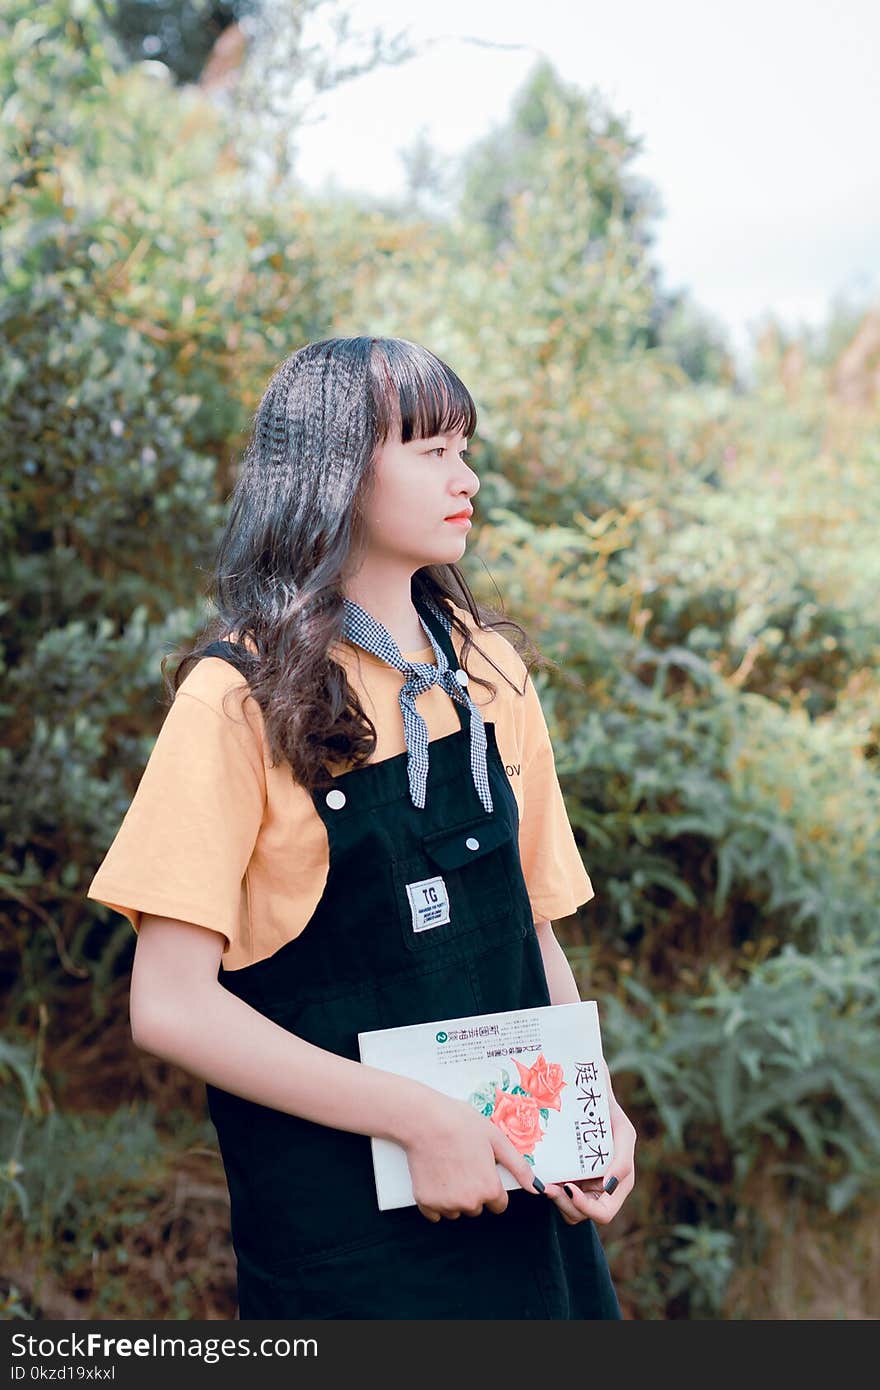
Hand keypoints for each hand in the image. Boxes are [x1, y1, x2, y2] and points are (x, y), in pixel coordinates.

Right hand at [403, 1093, 565, 1222]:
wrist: (424, 1120)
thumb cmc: (461, 1124)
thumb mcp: (496, 1139)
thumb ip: (519, 1167)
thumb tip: (538, 1188)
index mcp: (489, 1189)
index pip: (499, 1205)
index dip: (492, 1186)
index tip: (481, 1170)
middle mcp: (469, 1202)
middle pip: (477, 1208)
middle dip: (473, 1191)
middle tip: (463, 1164)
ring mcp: (446, 1204)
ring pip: (456, 1211)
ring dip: (454, 1197)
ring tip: (448, 1168)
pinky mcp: (425, 1202)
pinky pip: (434, 1213)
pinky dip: (435, 1200)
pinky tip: (434, 1177)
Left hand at [545, 1061, 636, 1226]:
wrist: (587, 1093)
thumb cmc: (609, 1113)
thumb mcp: (623, 1132)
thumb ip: (623, 1161)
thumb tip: (608, 1188)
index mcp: (616, 1185)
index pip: (603, 1212)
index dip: (586, 1207)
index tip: (569, 1187)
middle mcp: (598, 1189)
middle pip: (581, 1214)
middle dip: (565, 1205)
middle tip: (549, 1187)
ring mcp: (580, 1183)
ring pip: (566, 1209)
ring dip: (554, 1200)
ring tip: (544, 1182)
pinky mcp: (563, 1174)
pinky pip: (555, 1192)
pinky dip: (548, 1188)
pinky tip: (540, 1173)